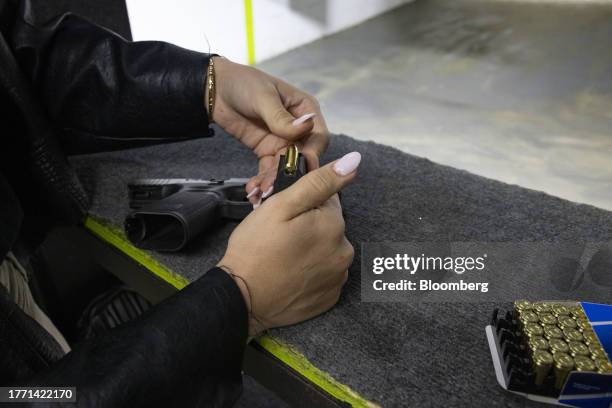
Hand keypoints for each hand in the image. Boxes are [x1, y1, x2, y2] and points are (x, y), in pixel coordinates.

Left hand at [208, 57, 329, 204]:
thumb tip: (306, 127)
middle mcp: (299, 129)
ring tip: (264, 193)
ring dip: (276, 181)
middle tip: (280, 187)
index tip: (303, 165)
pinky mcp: (268, 151)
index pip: (318, 136)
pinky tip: (255, 191)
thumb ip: (281, 117)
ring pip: (286, 167)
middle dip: (292, 173)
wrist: (216, 90)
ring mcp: (284, 142)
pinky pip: (270, 170)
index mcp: (305, 110)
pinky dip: (264, 181)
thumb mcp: (263, 97)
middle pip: (304, 156)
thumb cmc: (243, 83)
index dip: (313, 152)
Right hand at [218, 152, 360, 334]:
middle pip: (328, 226)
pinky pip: (324, 275)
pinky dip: (311, 272)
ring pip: (326, 250)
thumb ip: (320, 181)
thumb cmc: (256, 248)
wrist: (243, 299)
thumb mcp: (282, 205)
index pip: (326, 200)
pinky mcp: (330, 298)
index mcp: (335, 225)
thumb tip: (354, 161)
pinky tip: (290, 273)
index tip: (283, 215)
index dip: (302, 204)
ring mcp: (338, 278)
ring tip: (283, 256)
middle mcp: (345, 252)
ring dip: (310, 249)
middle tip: (278, 236)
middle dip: (308, 226)